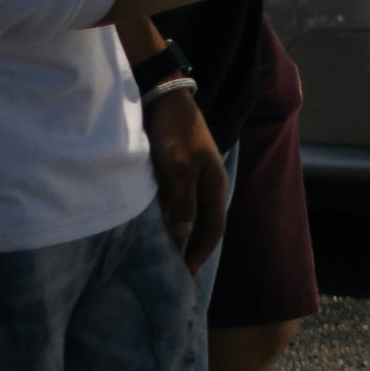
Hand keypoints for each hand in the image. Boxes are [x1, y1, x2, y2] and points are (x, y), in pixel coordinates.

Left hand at [142, 83, 228, 268]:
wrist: (161, 97)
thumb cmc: (174, 132)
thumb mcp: (179, 170)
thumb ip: (183, 204)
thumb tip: (183, 237)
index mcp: (215, 185)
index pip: (213, 228)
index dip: (200, 252)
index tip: (185, 273)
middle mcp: (205, 184)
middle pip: (202, 224)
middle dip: (191, 247)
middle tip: (175, 270)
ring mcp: (189, 177)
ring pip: (187, 214)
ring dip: (178, 233)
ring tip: (164, 255)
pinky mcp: (173, 171)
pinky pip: (173, 202)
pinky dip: (166, 217)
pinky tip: (154, 227)